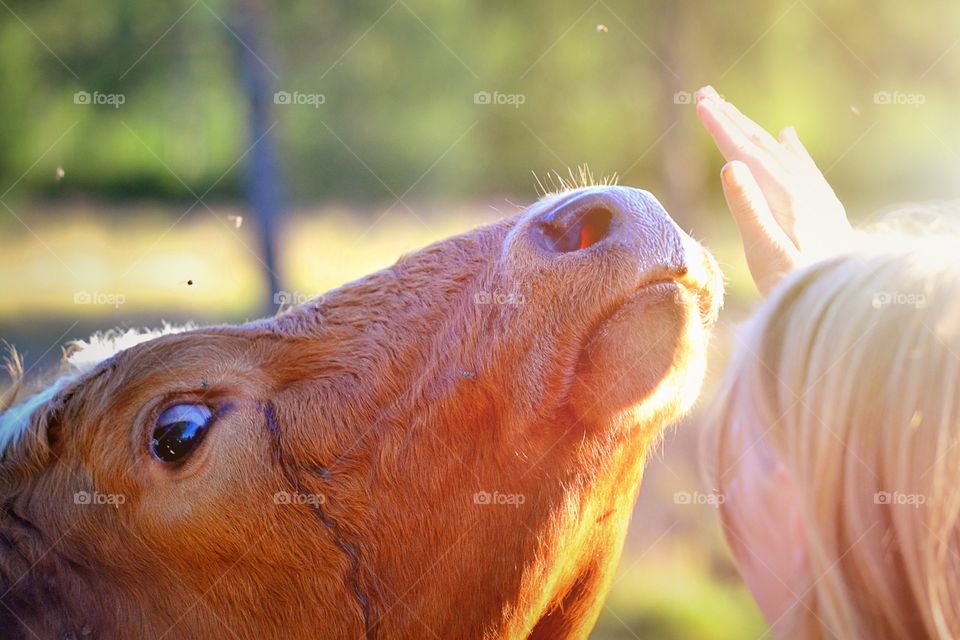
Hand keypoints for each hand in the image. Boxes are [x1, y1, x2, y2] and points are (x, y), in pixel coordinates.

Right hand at [695, 86, 851, 296]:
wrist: (842, 301)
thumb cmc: (795, 284)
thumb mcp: (765, 251)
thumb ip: (748, 207)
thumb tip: (730, 165)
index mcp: (784, 195)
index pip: (745, 152)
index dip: (721, 127)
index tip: (701, 102)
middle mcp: (802, 187)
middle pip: (761, 144)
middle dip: (732, 118)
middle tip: (707, 94)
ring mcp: (815, 195)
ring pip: (779, 151)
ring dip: (753, 130)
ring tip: (733, 111)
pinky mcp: (822, 206)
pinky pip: (801, 165)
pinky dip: (789, 147)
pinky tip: (787, 136)